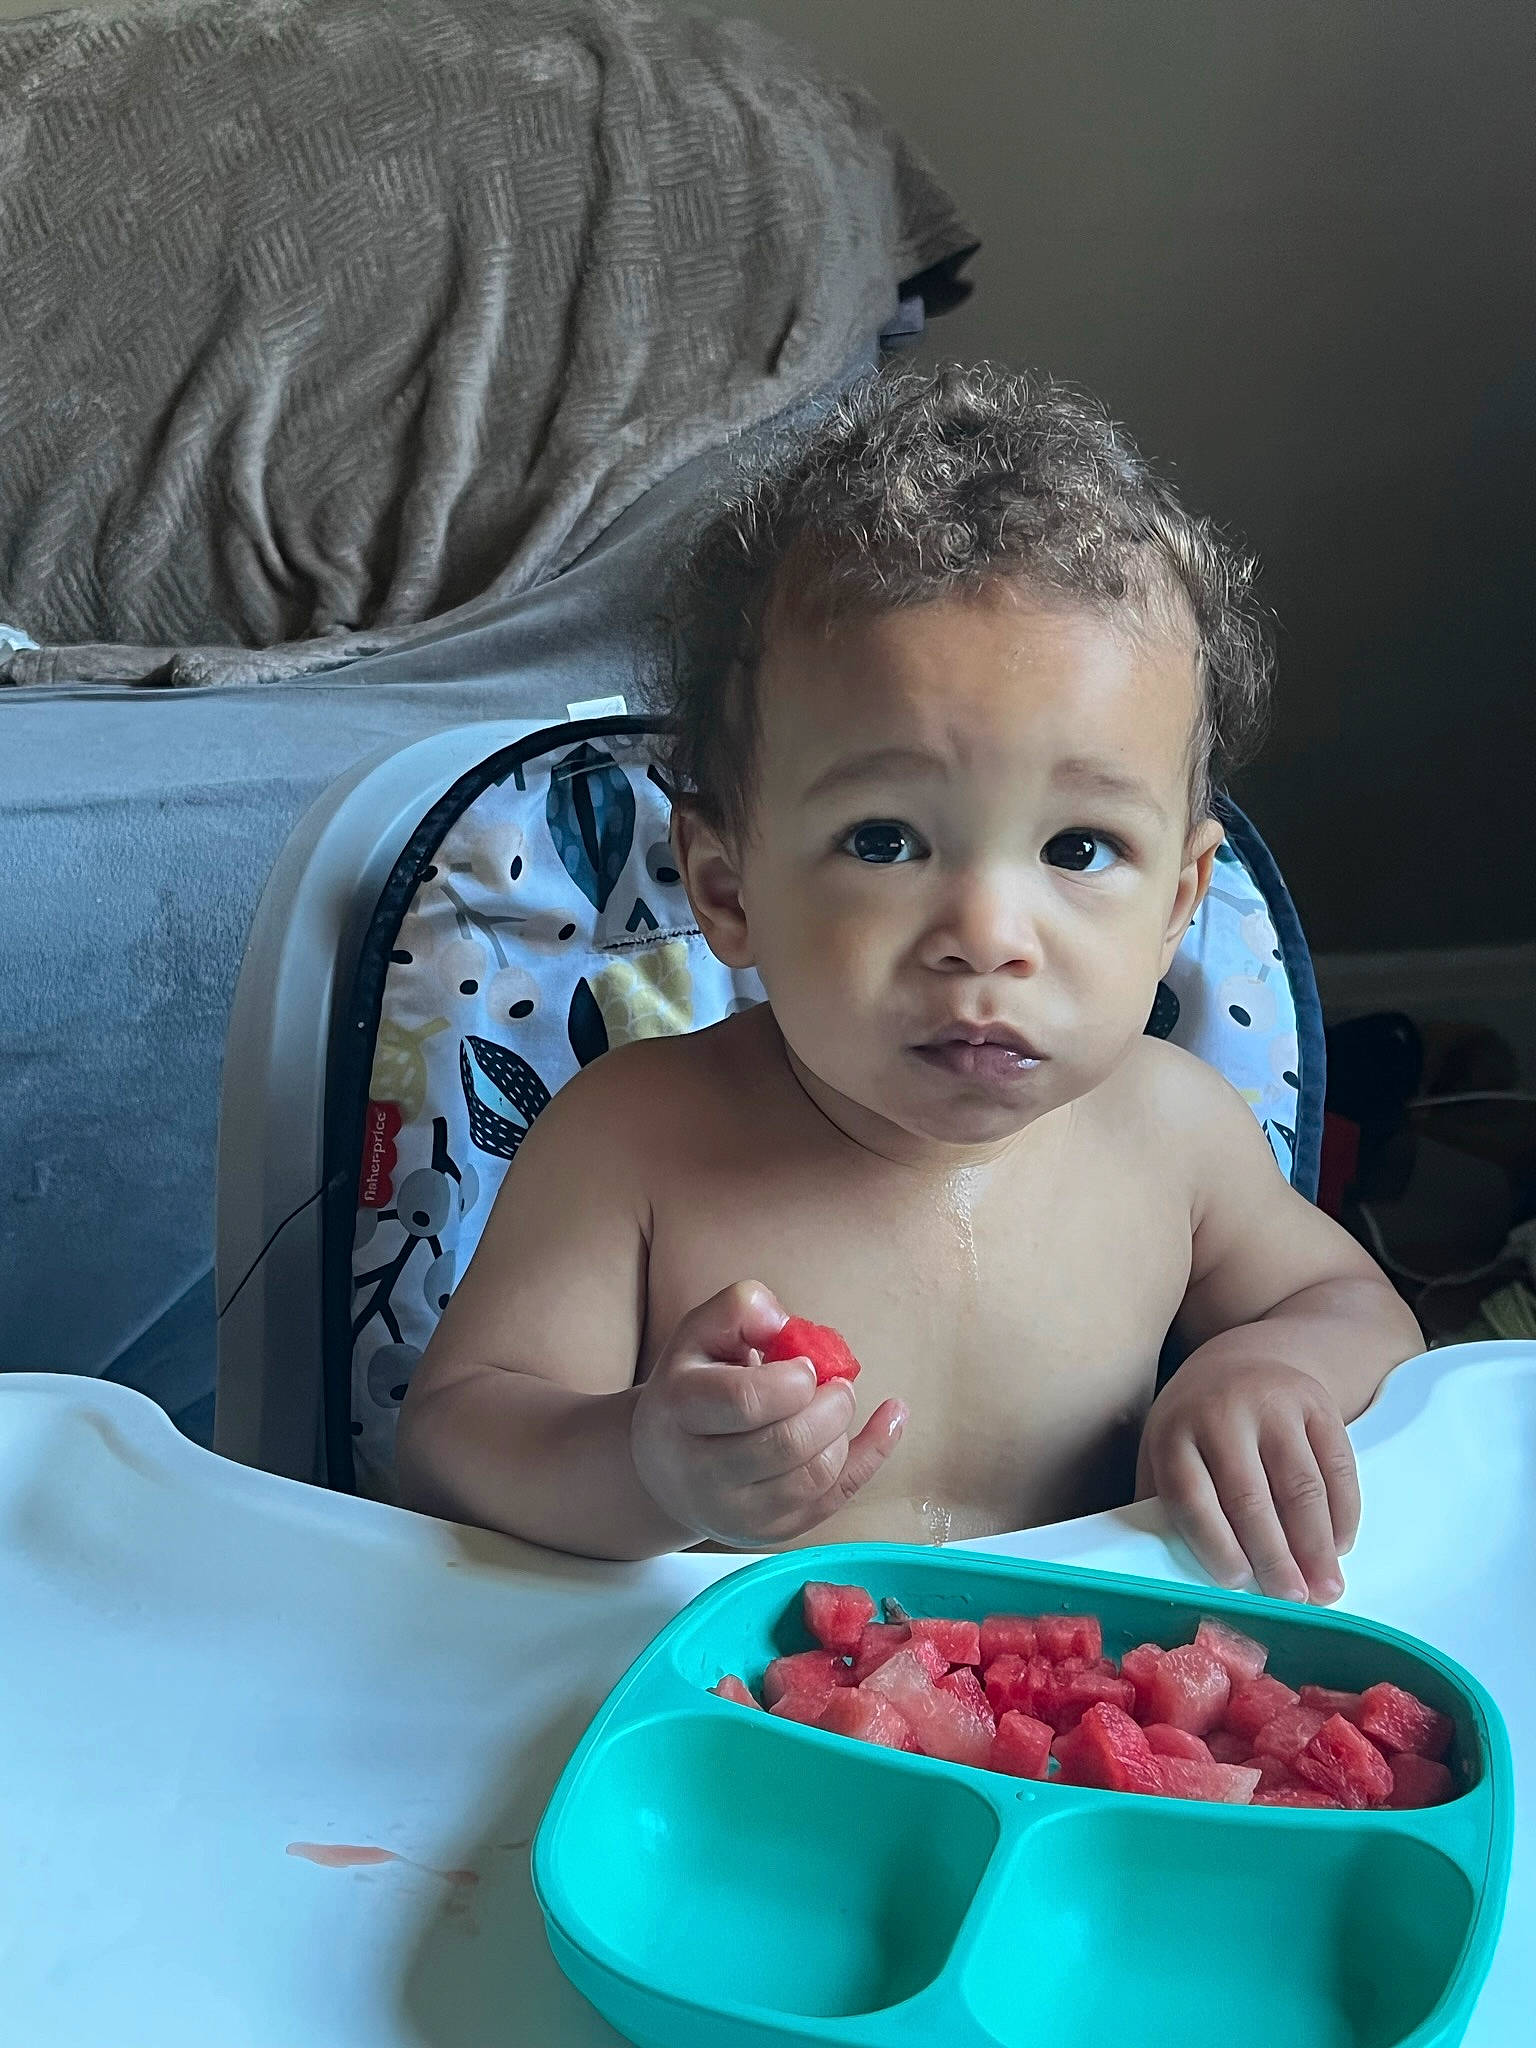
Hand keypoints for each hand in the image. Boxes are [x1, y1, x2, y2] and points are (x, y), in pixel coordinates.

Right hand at [629, 1281, 906, 1547]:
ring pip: (815, 1476)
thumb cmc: (693, 1388)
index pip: (746, 1401)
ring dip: (843, 1430)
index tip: (803, 1366)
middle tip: (834, 1384)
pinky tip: (892, 1417)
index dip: (792, 1379)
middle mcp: (701, 1472)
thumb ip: (739, 1308)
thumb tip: (781, 1323)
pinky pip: (836, 1498)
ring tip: (835, 1404)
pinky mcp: (769, 1533)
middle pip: (787, 1444)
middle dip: (830, 1405)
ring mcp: (736, 1512)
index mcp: (680, 1411)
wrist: (666, 1466)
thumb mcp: (700, 1333)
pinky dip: (874, 1453)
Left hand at [1136, 1348, 1360, 1602]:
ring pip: (1301, 1485)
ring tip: (1325, 1589)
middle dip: (1273, 1555)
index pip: (1191, 1494)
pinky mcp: (1317, 1404)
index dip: (1214, 1542)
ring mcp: (1274, 1404)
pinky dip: (1343, 1512)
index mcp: (1174, 1432)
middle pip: (1250, 1495)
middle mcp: (1223, 1412)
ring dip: (1316, 1544)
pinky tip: (1340, 1546)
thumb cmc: (1198, 1428)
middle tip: (1292, 1600)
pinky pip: (1337, 1466)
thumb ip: (1166, 1505)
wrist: (1243, 1360)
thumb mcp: (1165, 1452)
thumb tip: (1173, 1575)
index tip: (1237, 1583)